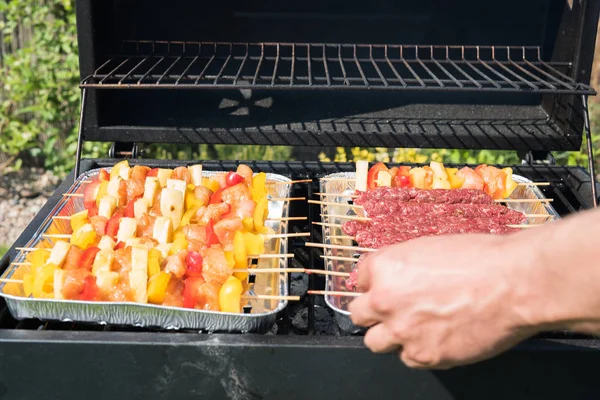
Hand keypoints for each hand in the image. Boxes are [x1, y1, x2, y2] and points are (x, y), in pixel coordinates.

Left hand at [348, 233, 542, 368]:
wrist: (514, 284)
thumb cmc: (481, 259)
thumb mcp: (431, 247)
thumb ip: (404, 267)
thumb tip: (397, 277)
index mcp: (385, 267)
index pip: (359, 279)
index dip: (374, 284)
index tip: (383, 288)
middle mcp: (385, 299)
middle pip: (358, 314)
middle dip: (373, 312)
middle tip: (393, 310)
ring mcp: (402, 331)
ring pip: (375, 342)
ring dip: (389, 335)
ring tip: (412, 328)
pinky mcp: (424, 356)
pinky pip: (407, 358)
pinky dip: (418, 351)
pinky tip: (436, 338)